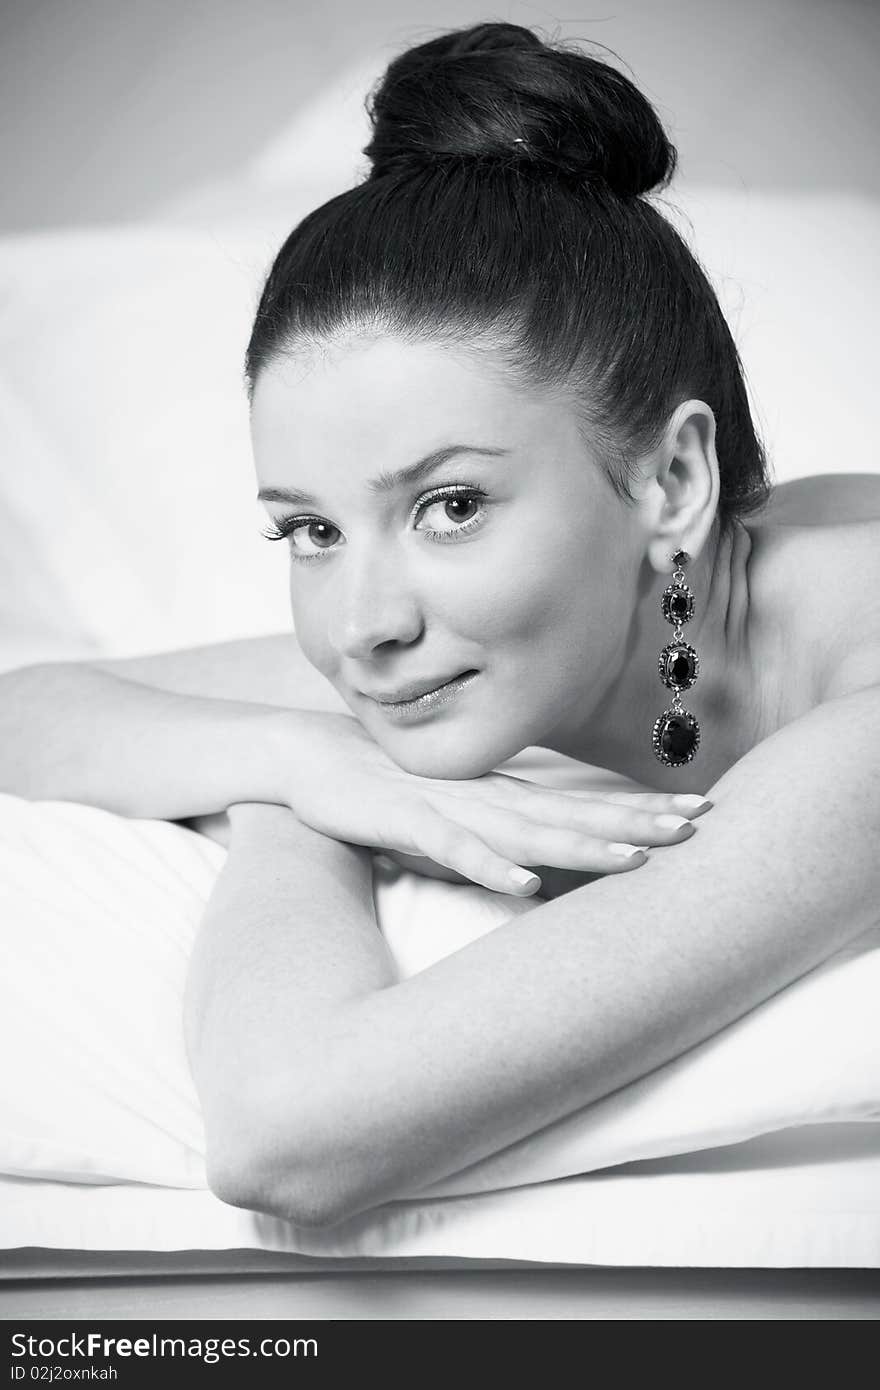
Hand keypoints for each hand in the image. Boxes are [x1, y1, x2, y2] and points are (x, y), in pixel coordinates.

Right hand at [274, 710, 711, 895]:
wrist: (312, 757)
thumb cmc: (387, 788)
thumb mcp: (452, 810)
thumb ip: (497, 828)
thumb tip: (543, 855)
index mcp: (503, 796)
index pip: (584, 801)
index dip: (639, 807)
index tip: (698, 810)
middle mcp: (489, 798)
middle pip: (573, 811)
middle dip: (636, 819)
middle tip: (698, 825)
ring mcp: (452, 808)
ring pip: (528, 830)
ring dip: (582, 843)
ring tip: (636, 858)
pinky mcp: (408, 822)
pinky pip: (455, 849)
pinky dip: (491, 866)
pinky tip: (524, 884)